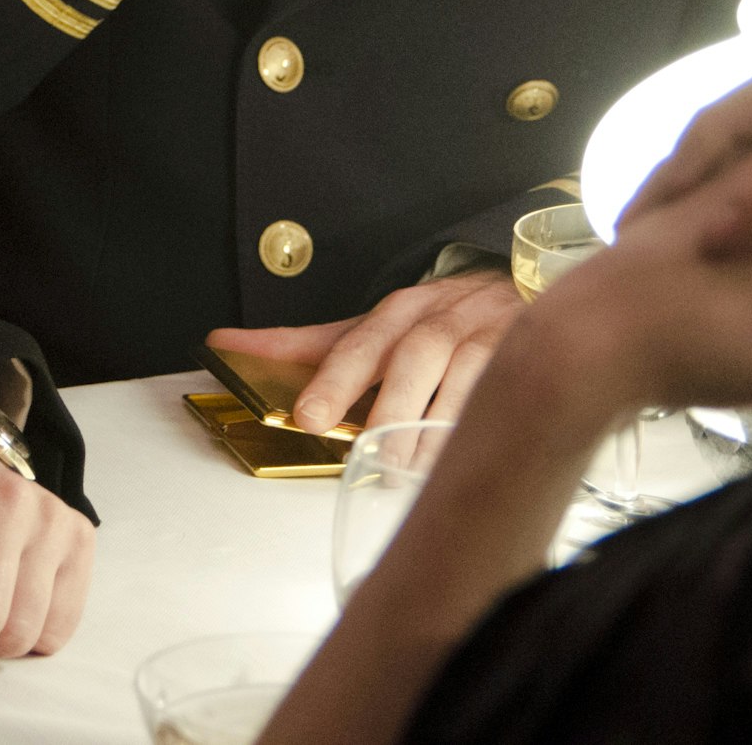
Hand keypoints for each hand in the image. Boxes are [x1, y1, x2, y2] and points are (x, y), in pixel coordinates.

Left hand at [208, 271, 525, 434]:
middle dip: (388, 403)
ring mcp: (486, 337)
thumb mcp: (372, 325)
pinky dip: (485, 423)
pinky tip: (468, 454)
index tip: (308, 415)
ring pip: (462, 374)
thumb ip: (306, 343)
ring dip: (434, 424)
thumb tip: (225, 343)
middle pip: (411, 355)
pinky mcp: (526, 356)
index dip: (334, 378)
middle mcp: (438, 320)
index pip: (358, 342)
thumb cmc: (437, 317)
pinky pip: (509, 390)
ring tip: (407, 467)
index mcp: (396, 312)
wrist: (519, 285)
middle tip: (367, 449)